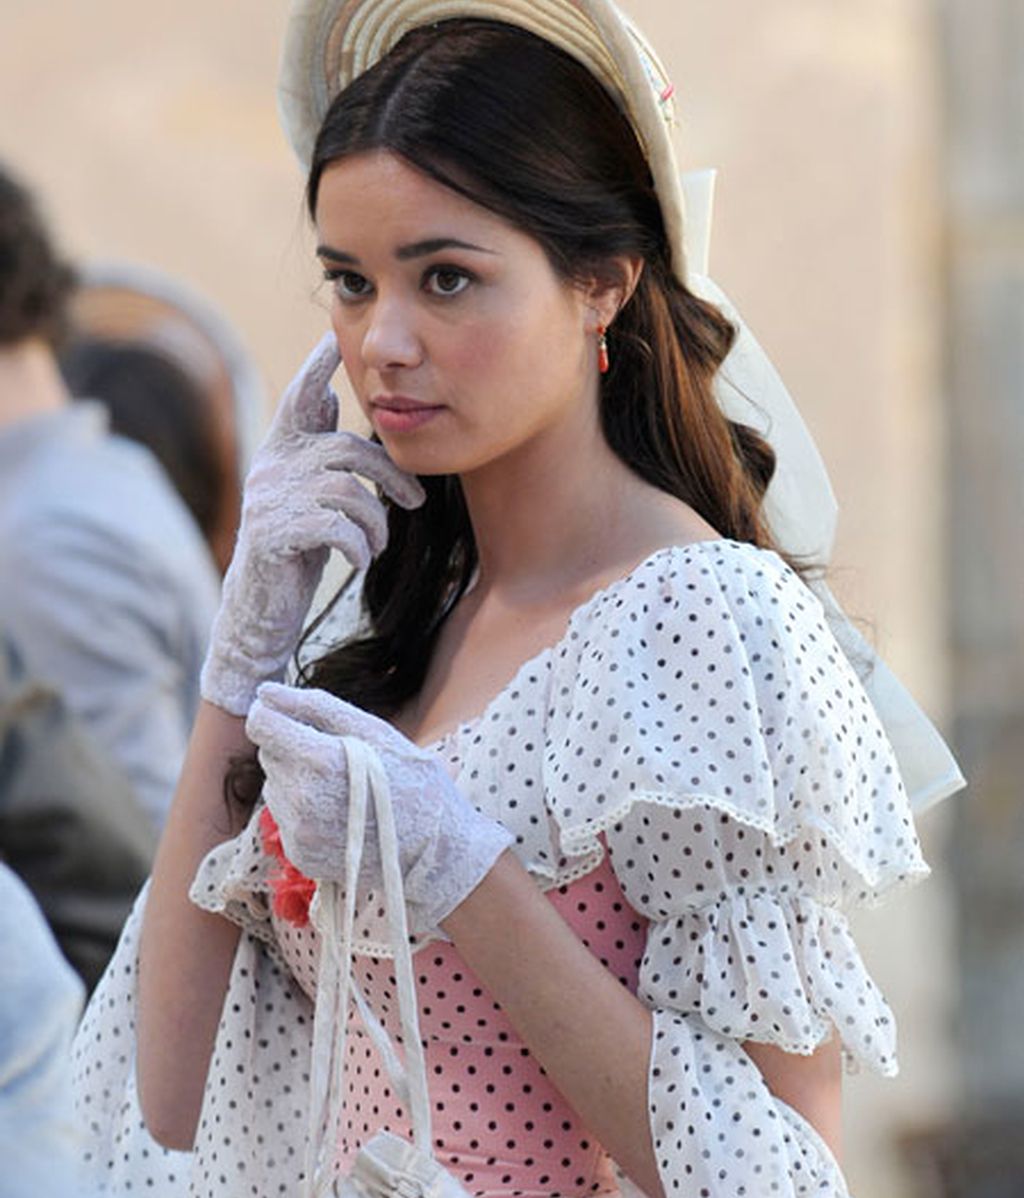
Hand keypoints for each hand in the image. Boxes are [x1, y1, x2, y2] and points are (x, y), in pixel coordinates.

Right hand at [200, 334, 424, 714]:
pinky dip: (359, 545)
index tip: (332, 337)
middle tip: (416, 502)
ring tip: (378, 545)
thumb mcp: (311, 498)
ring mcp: (269, 500)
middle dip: (391, 477)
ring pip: (348, 491)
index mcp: (281, 454)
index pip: (299, 400)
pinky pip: (335, 526)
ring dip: (376, 522)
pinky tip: (361, 560)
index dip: (315, 367)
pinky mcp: (274, 535)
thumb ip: (321, 456)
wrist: (260, 609)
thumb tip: (328, 398)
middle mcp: (271, 468)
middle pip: (348, 450)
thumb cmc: (297, 550)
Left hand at [245, 682, 513, 932]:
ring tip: (340, 789)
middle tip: (336, 759)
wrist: (434, 850)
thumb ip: (315, 707)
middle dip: (293, 748)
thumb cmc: (410, 779)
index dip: (272, 715)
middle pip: (268, 754)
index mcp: (320, 761)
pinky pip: (284, 817)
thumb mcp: (373, 731)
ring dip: (297, 780)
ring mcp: (299, 832)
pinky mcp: (299, 854)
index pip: (261, 725)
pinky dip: (302, 810)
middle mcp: (302, 799)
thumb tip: (264, 691)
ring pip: (274, 785)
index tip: (289, 717)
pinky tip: (337, 814)